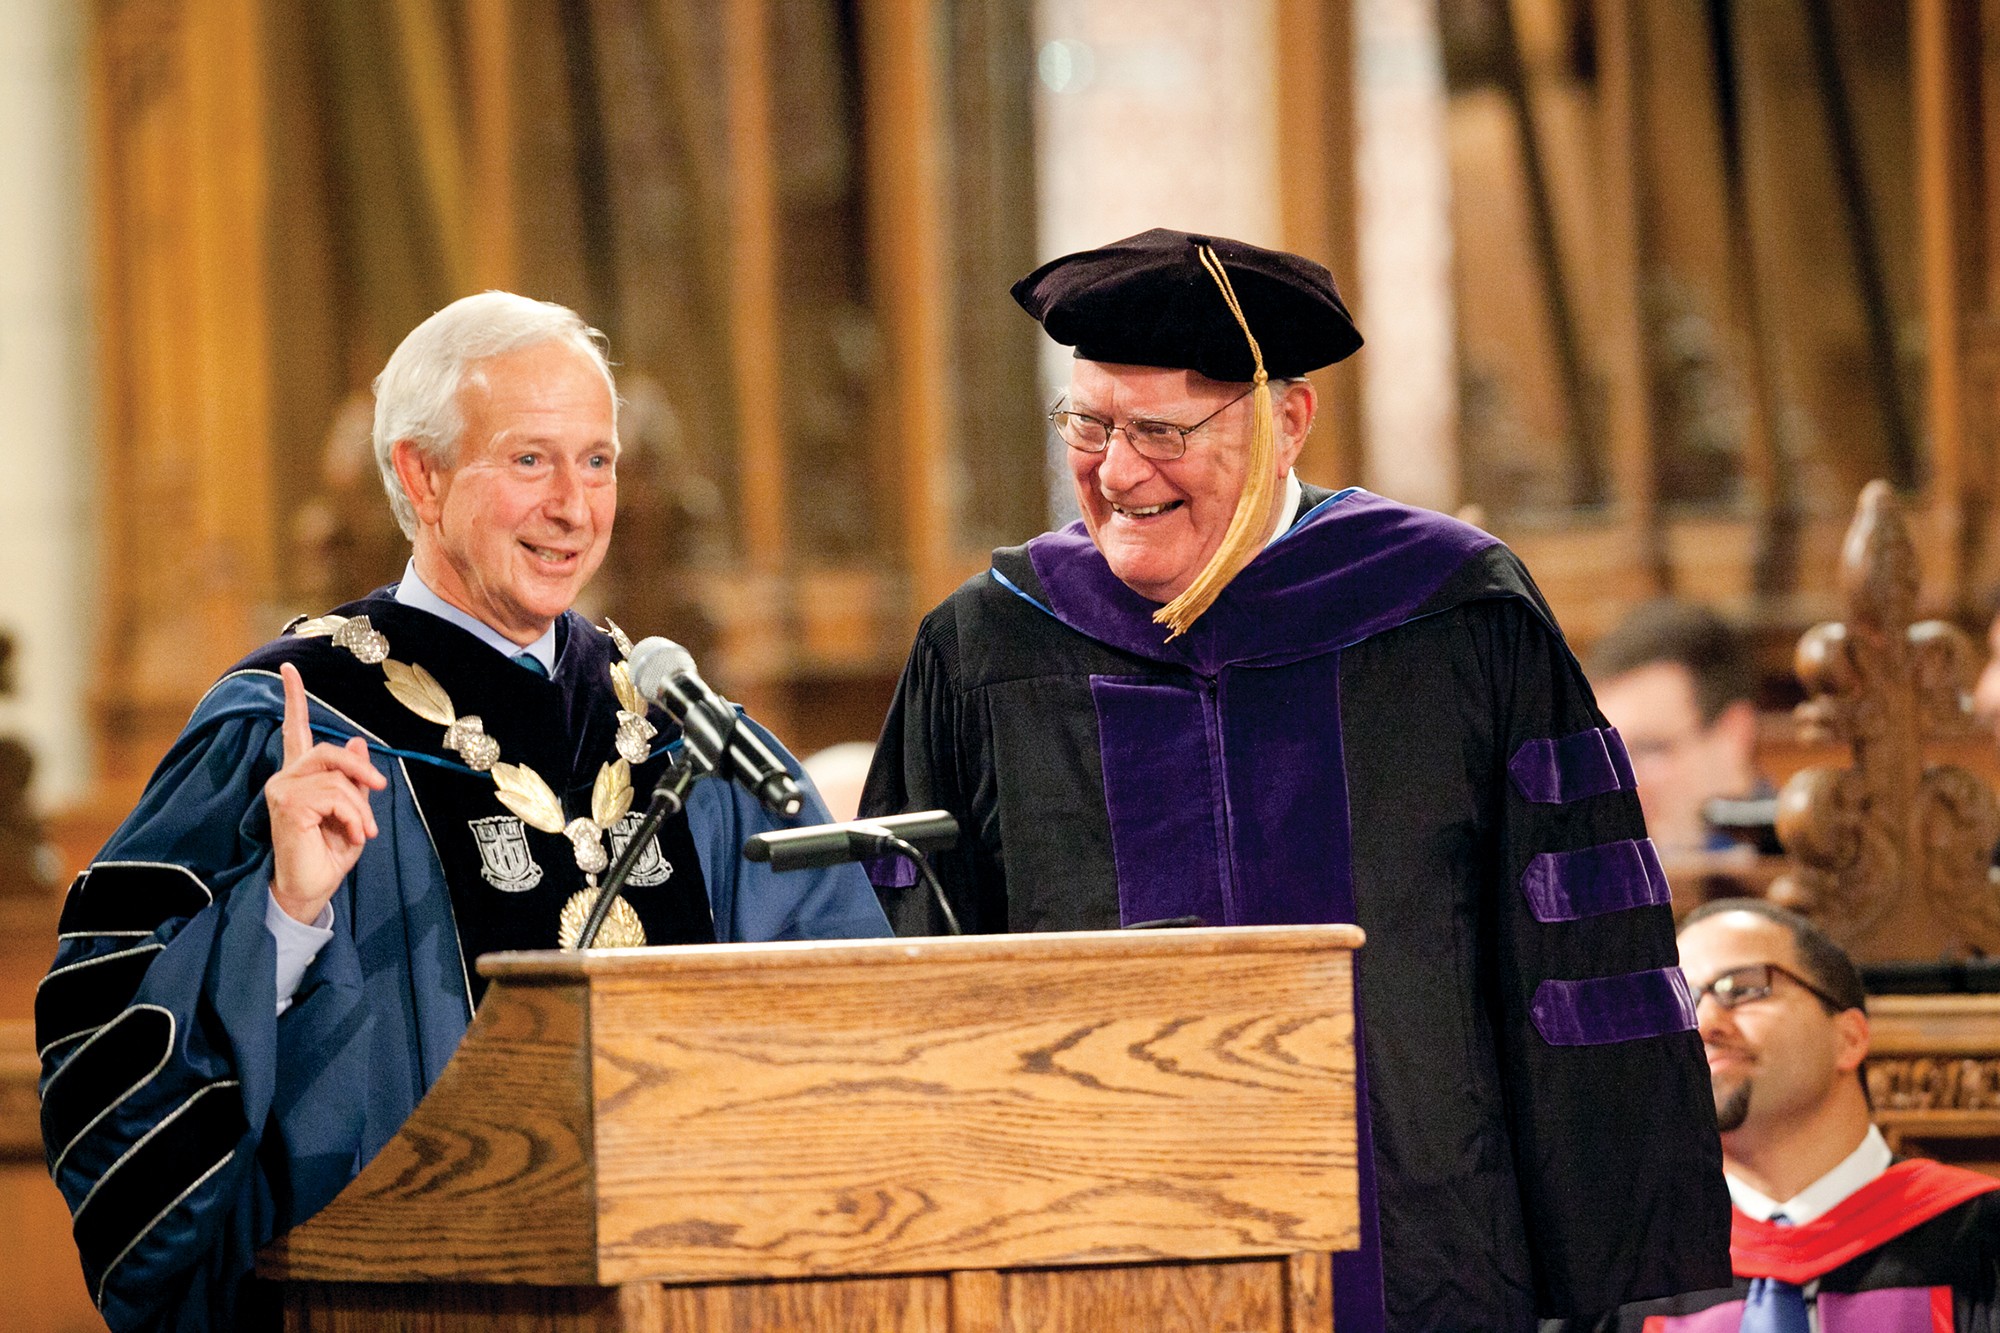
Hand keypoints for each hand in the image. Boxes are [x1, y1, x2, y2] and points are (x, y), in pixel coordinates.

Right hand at [265, 662, 386, 923]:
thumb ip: (354, 780)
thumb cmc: (328, 854)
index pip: (294, 730)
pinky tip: (352, 834)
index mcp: (301, 776)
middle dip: (360, 770)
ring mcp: (282, 790)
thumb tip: (357, 742)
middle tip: (379, 791)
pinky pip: (334, 794)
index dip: (294, 698)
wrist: (311, 889)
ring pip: (337, 777)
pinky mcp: (286, 804)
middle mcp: (285, 778)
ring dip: (359, 806)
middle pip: (328, 749)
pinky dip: (352, 814)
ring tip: (362, 830)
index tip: (289, 667)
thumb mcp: (352, 813)